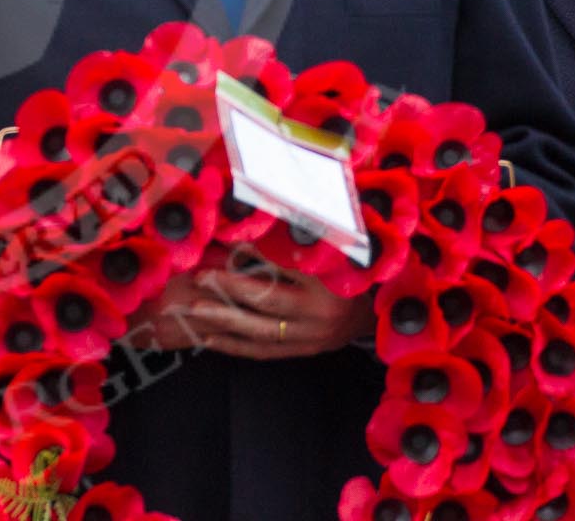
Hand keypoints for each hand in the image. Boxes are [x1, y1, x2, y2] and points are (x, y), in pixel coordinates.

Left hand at [128, 261, 373, 360]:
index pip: (281, 264)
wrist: (379, 314)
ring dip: (224, 320)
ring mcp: (311, 337)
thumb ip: (293, 240)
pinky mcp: (303, 352)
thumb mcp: (333, 251)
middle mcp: (319, 313)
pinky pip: (263, 351)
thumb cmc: (353, 273)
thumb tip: (251, 223)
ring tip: (194, 309)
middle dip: (229, 287)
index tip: (221, 240)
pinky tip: (208, 338)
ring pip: (259, 331)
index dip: (249, 252)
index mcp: (329, 281)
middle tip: (200, 276)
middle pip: (266, 300)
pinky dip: (234, 346)